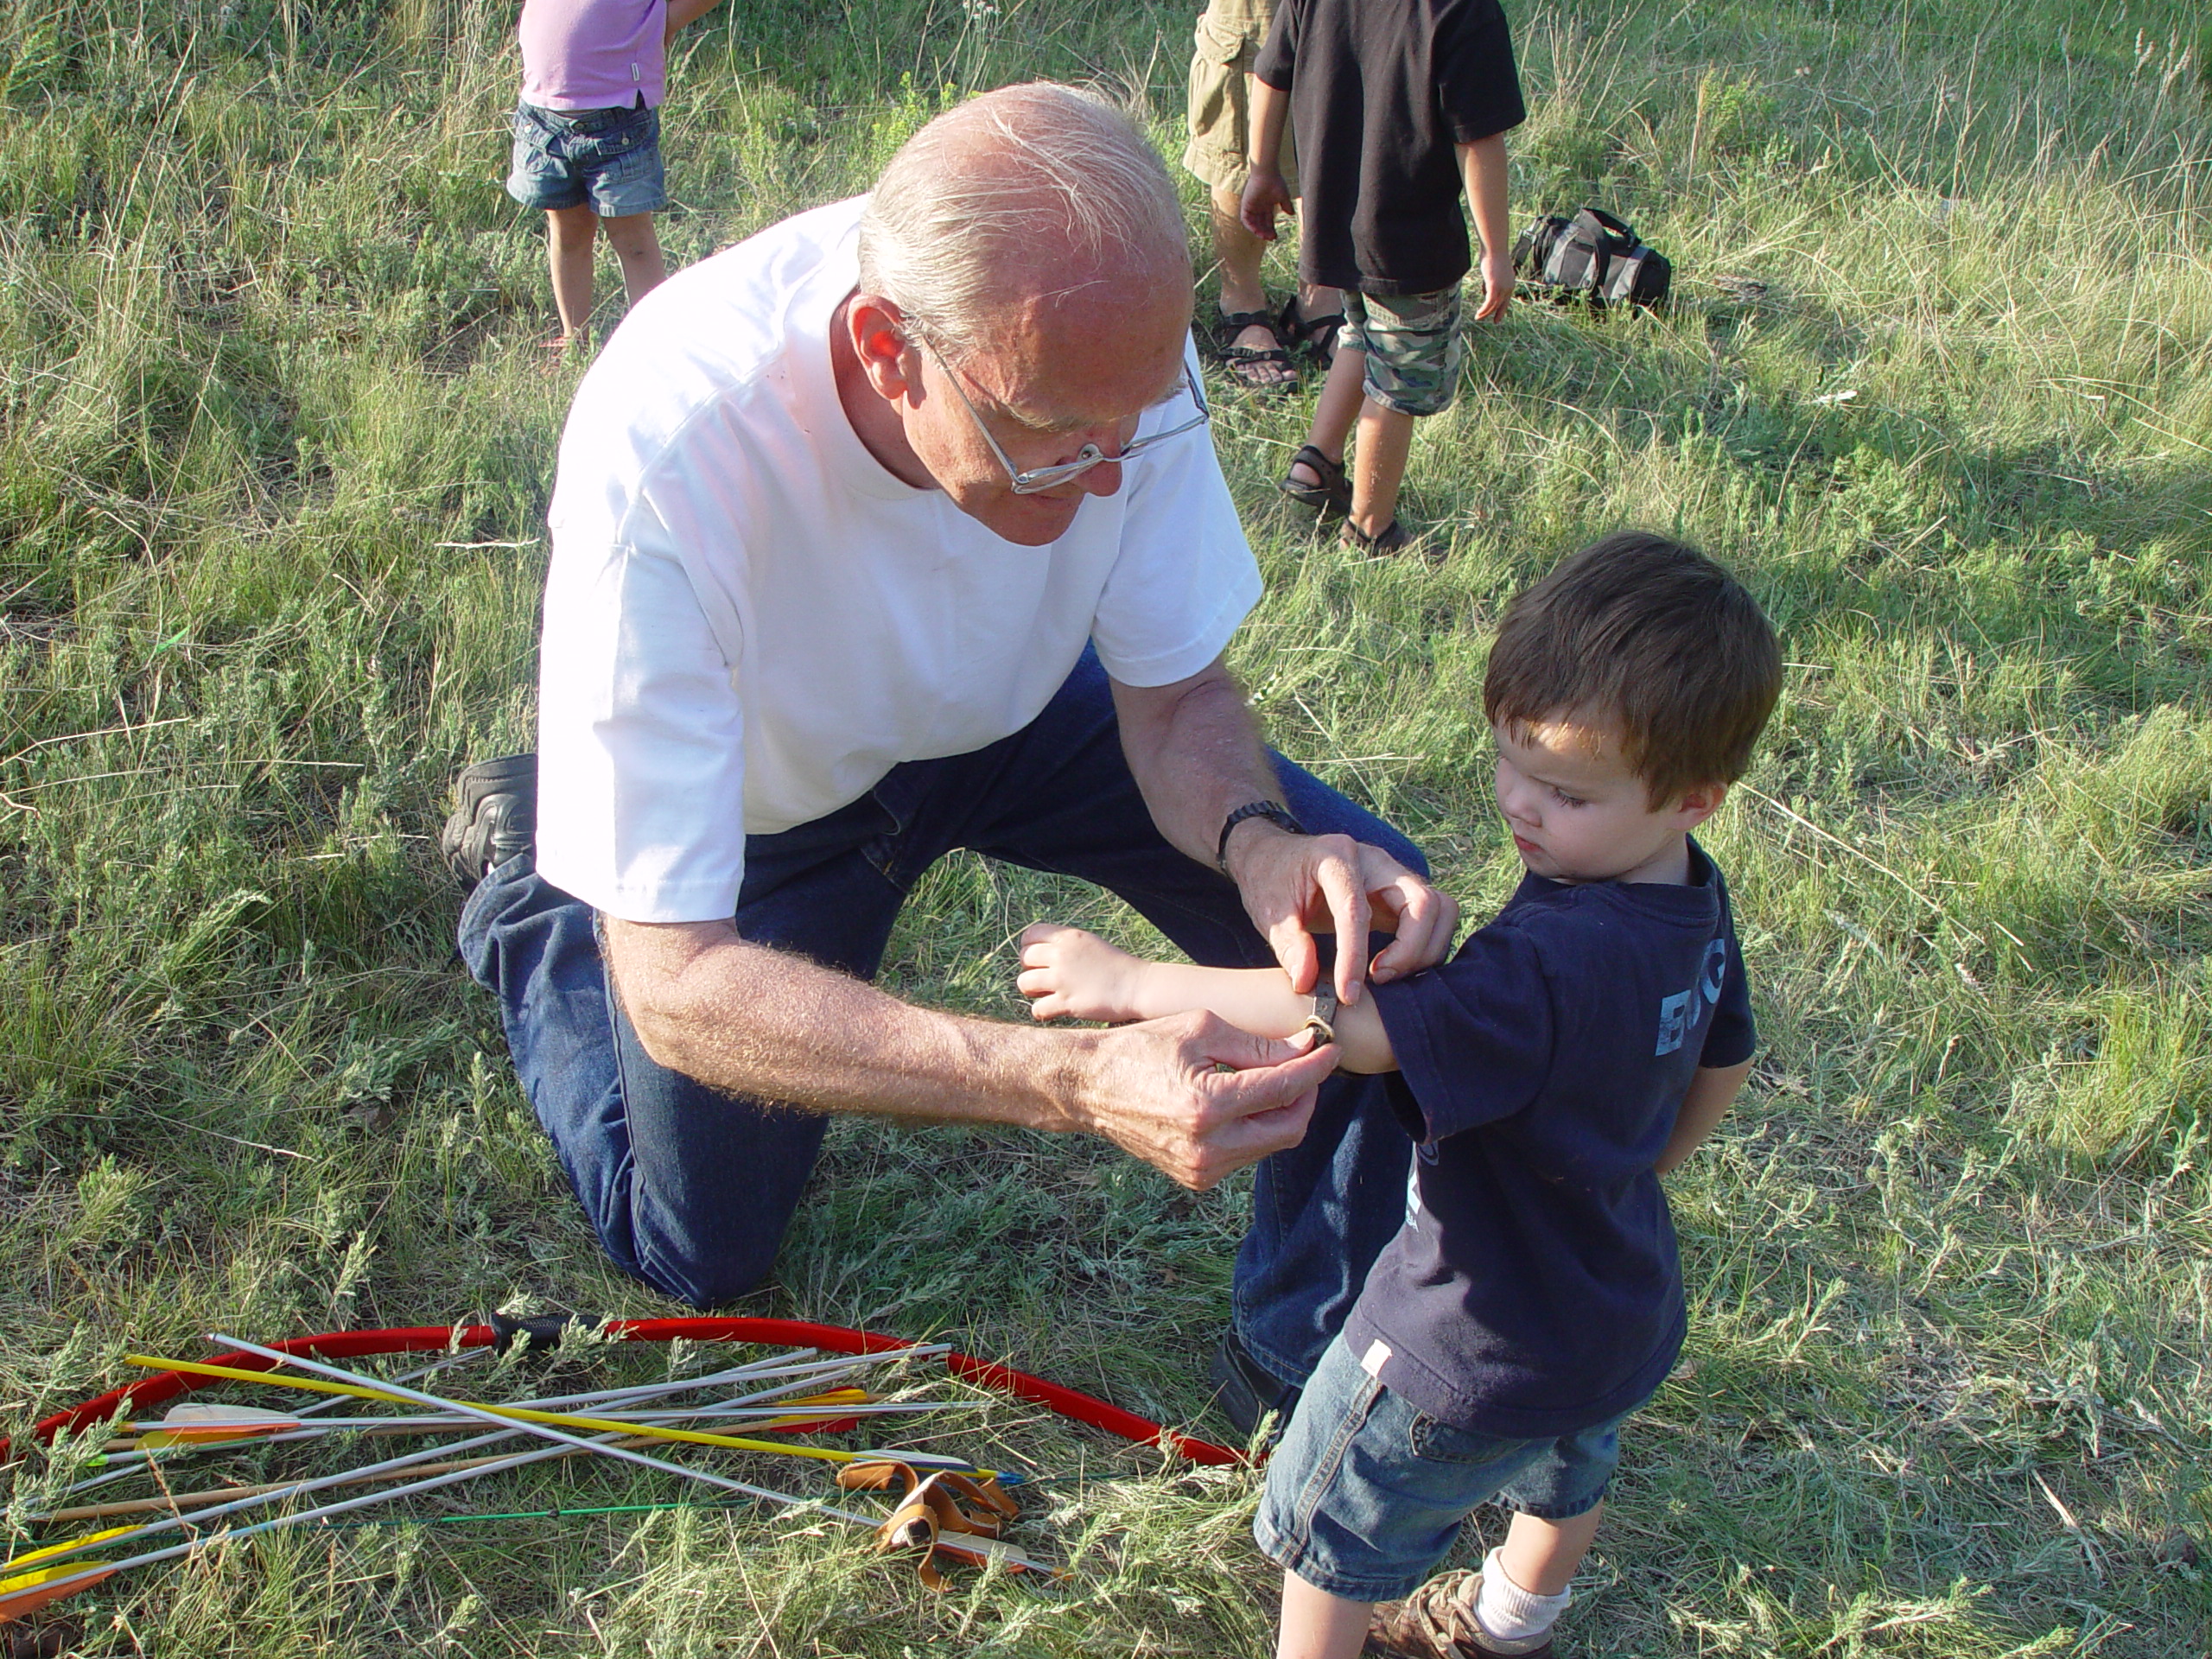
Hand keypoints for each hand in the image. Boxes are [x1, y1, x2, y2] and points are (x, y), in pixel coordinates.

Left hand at [1017, 923, 1143, 1022]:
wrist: (1136, 986)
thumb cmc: (1115, 966)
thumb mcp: (1089, 943)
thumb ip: (1064, 945)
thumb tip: (1037, 953)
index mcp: (1068, 937)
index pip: (1029, 935)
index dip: (1029, 947)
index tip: (1038, 959)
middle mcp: (1062, 955)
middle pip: (1024, 958)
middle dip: (1030, 969)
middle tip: (1044, 978)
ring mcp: (1062, 979)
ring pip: (1024, 983)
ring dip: (1032, 990)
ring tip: (1047, 994)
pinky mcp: (1066, 1003)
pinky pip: (1036, 1009)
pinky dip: (1042, 1012)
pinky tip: (1054, 1010)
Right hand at [1073, 1010, 1333, 1187]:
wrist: (1089, 1087)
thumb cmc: (1141, 1047)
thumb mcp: (1200, 1029)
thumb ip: (1257, 1044)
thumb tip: (1305, 1048)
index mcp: (1207, 1105)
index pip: (1285, 1089)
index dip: (1315, 1068)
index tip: (1331, 1048)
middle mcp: (1208, 1147)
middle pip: (1289, 1128)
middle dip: (1305, 1094)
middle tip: (1305, 1065)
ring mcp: (1201, 1169)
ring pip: (1270, 1144)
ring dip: (1280, 1111)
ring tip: (1269, 1078)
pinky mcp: (1196, 1178)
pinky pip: (1246, 1153)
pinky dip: (1255, 1127)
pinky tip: (1242, 1101)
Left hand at [1227, 826, 1460, 1004]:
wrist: (1275, 856)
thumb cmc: (1270, 880)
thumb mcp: (1268, 911)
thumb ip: (1288, 945)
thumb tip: (1308, 983)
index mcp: (1336, 857)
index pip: (1356, 909)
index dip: (1354, 955)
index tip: (1348, 994)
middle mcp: (1375, 861)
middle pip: (1423, 902)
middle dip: (1410, 951)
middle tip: (1378, 980)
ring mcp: (1393, 875)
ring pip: (1440, 909)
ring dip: (1425, 949)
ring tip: (1387, 976)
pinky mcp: (1400, 894)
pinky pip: (1434, 918)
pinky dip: (1426, 947)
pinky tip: (1395, 969)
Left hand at [1240, 167, 1292, 239]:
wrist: (1267, 173)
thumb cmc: (1276, 182)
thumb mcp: (1283, 196)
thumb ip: (1286, 205)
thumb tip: (1291, 214)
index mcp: (1267, 205)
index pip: (1267, 221)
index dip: (1270, 229)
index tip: (1275, 236)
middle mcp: (1259, 206)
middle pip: (1261, 224)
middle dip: (1265, 232)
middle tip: (1271, 238)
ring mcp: (1252, 206)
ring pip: (1253, 223)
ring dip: (1258, 231)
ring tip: (1265, 237)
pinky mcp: (1246, 204)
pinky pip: (1245, 219)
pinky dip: (1250, 226)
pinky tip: (1256, 231)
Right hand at [1473, 246, 1514, 320]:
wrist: (1494, 248)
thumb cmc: (1492, 256)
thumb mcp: (1493, 272)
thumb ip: (1491, 282)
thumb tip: (1486, 290)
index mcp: (1510, 283)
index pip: (1506, 299)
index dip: (1501, 309)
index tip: (1497, 318)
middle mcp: (1508, 287)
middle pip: (1501, 304)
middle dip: (1495, 314)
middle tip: (1490, 321)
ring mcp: (1502, 287)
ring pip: (1494, 305)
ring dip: (1485, 313)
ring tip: (1478, 317)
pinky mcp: (1495, 287)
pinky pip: (1489, 303)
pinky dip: (1484, 310)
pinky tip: (1478, 314)